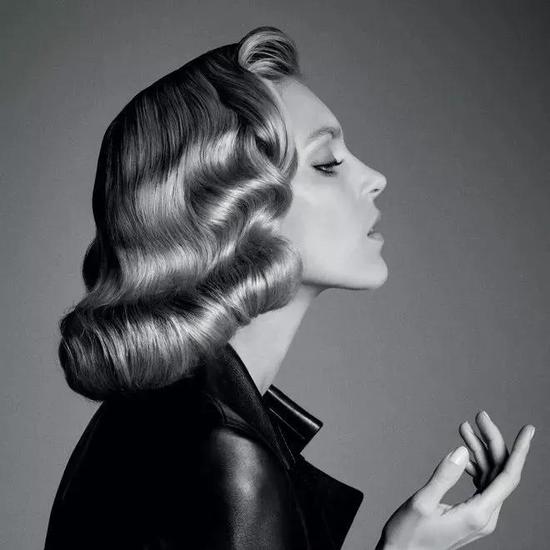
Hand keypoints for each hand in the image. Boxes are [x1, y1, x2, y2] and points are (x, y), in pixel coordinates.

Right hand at [376, 414, 534, 549]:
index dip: (520, 450)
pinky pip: (482, 483)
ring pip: (490, 475)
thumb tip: (462, 451)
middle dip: (492, 441)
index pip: (508, 477)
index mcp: (478, 515)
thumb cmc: (408, 535)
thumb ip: (444, 476)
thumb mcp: (422, 502)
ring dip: (480, 450)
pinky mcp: (472, 514)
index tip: (528, 429)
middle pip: (500, 472)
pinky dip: (474, 463)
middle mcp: (485, 516)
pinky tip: (463, 453)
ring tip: (465, 428)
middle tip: (479, 416)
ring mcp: (480, 516)